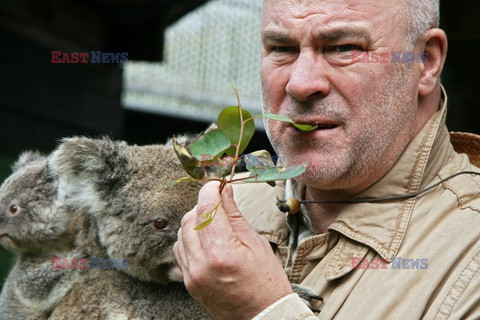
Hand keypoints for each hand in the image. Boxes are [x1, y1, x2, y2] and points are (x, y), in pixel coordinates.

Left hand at [173, 182, 292, 319]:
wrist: (261, 317)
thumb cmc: (266, 284)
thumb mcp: (256, 245)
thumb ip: (235, 216)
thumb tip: (224, 192)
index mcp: (221, 253)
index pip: (206, 209)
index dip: (210, 191)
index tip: (216, 185)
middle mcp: (201, 265)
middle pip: (190, 219)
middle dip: (203, 205)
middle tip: (219, 203)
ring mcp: (191, 275)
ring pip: (181, 232)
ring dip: (195, 221)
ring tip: (215, 223)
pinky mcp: (188, 281)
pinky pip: (180, 250)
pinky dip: (190, 238)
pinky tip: (206, 239)